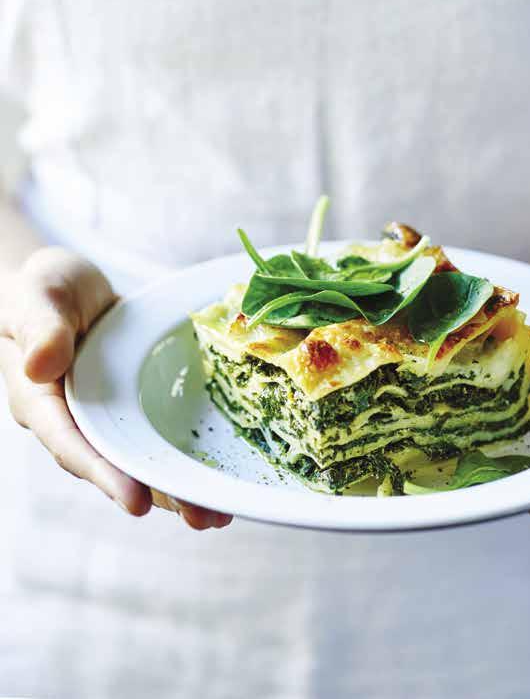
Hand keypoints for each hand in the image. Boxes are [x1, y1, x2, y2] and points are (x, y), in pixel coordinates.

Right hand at [0, 248, 231, 529]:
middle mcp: (77, 422)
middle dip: (158, 494)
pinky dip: (185, 459)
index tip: (137, 501)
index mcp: (43, 402)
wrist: (66, 284)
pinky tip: (220, 479)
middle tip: (202, 515)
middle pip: (115, 466)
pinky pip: (158, 439)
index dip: (106, 475)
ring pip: (142, 462)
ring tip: (220, 513)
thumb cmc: (45, 288)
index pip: (72, 446)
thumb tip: (40, 365)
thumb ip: (41, 328)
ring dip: (178, 489)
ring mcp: (108, 419)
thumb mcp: (40, 297)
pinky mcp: (135, 409)